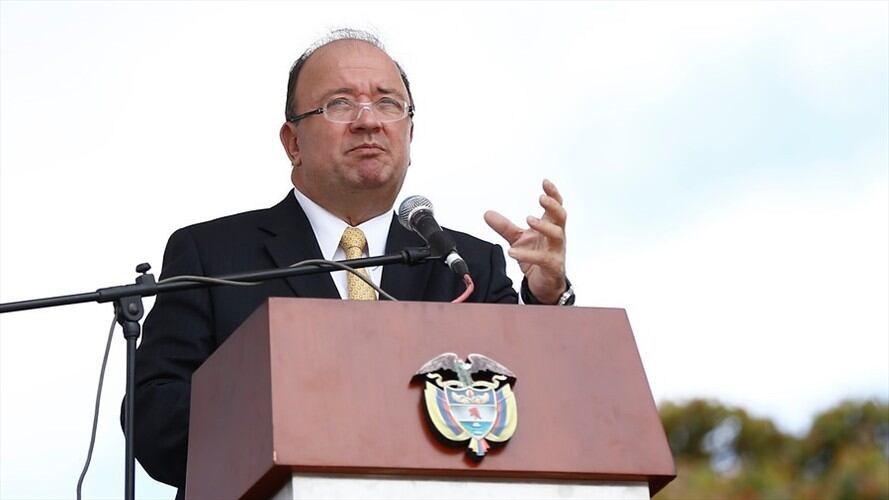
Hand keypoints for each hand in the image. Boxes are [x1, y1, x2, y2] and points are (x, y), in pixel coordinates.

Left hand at [484, 179, 566, 303]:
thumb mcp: (518, 239)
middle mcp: (556, 237)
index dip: (553, 194)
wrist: (543, 284)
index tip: (545, 182)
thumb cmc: (536, 258)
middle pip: (561, 216)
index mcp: (550, 227)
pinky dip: (527, 254)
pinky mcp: (552, 266)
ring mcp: (556, 251)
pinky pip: (542, 258)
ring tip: (529, 219)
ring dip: (543, 225)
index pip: (556, 207)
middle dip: (553, 206)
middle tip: (541, 198)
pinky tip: (513, 252)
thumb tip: (487, 213)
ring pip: (557, 234)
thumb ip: (505, 226)